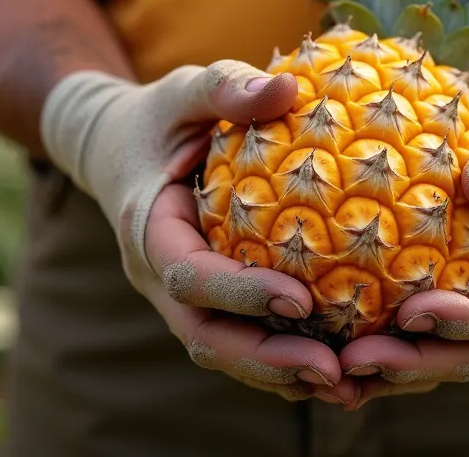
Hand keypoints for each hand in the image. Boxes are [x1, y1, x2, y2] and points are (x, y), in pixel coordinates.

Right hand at [41, 62, 356, 403]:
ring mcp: (180, 299)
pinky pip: (242, 341)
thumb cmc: (162, 115)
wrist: (120, 150)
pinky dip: (284, 362)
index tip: (300, 300)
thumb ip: (225, 86)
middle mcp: (158, 276)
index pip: (188, 276)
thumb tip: (285, 84)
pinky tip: (343, 369)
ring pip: (224, 351)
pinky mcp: (206, 305)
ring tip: (348, 385)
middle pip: (205, 336)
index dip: (240, 295)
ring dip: (280, 374)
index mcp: (147, 228)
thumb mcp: (185, 88)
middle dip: (266, 359)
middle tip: (332, 368)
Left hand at [337, 64, 468, 407]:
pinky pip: (416, 322)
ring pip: (440, 350)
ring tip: (328, 372)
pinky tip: (321, 335)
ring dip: (388, 367)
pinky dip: (376, 335)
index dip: (464, 322)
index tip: (411, 312)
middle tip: (352, 359)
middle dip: (414, 363)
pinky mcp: (455, 288)